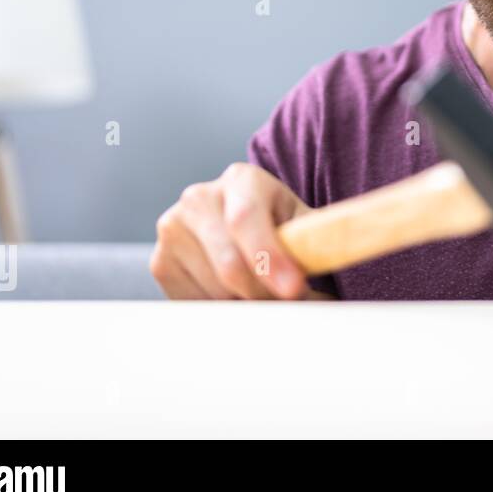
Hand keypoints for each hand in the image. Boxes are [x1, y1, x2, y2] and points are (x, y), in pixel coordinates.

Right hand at [150, 162, 317, 299]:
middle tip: (295, 304)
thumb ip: (316, 244)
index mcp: (241, 180)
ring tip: (269, 294)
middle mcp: (198, 198)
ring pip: (215, 291)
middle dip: (266, 294)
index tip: (294, 289)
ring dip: (248, 306)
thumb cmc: (281, 224)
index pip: (246, 220)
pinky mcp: (160, 262)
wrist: (242, 222)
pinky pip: (196, 304)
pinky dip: (224, 311)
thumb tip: (331, 282)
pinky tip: (239, 295)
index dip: (269, 257)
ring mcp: (172, 229)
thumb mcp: (303, 223)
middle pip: (229, 265)